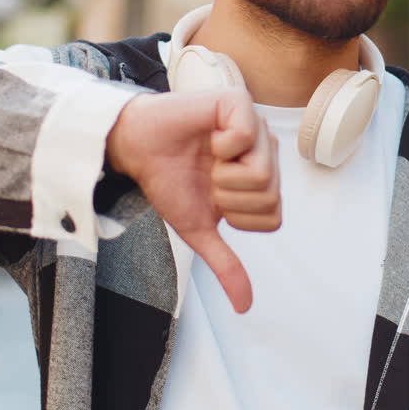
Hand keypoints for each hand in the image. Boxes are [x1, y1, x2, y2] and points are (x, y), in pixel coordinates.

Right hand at [105, 89, 280, 312]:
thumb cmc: (169, 182)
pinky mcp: (238, 103)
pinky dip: (220, 146)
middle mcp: (266, 151)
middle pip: (269, 197)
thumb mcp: (199, 229)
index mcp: (264, 180)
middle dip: (227, 197)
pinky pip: (246, 136)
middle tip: (207, 176)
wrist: (136, 148)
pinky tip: (208, 138)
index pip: (272, 218)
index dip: (236, 216)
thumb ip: (226, 264)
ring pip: (261, 173)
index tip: (213, 199)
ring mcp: (255, 125)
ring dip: (222, 175)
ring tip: (207, 158)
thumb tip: (245, 306)